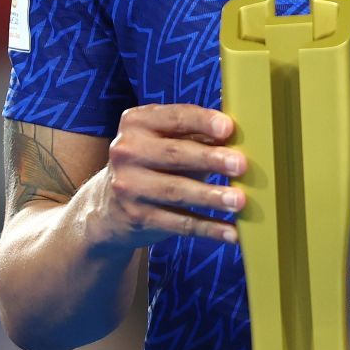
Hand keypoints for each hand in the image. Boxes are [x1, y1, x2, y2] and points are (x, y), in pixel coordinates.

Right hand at [87, 104, 242, 249]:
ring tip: (240, 200)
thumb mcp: (165, 142)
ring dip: (211, 196)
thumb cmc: (153, 164)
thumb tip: (240, 132)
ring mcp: (128, 186)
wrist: (108, 207)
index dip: (202, 122)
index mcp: (136, 123)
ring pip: (176, 191)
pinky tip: (231, 232)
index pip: (174, 118)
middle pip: (175, 154)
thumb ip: (196, 134)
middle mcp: (127, 151)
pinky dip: (208, 228)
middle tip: (241, 165)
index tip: (228, 128)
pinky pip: (178, 223)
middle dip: (210, 159)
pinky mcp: (136, 217)